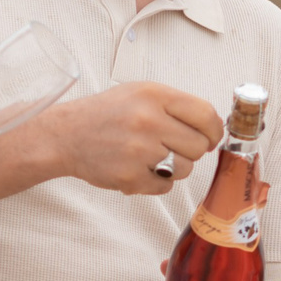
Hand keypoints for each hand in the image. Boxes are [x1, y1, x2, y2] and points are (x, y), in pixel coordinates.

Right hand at [41, 82, 221, 194]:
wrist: (66, 135)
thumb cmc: (107, 114)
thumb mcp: (141, 93)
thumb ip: (176, 106)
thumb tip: (213, 128)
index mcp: (154, 95)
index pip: (205, 115)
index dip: (214, 130)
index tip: (211, 137)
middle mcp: (148, 121)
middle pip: (198, 146)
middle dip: (190, 149)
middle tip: (170, 145)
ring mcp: (139, 151)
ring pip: (185, 169)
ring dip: (173, 167)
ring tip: (150, 156)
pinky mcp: (130, 177)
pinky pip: (165, 186)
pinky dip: (157, 182)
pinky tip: (139, 167)